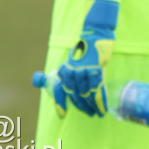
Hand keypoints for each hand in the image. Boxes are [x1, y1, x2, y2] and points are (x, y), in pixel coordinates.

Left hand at [57, 0, 118, 116]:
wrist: (97, 33)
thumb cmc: (85, 48)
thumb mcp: (72, 59)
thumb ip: (65, 73)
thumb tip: (45, 82)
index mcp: (64, 69)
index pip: (60, 89)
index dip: (60, 103)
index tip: (62, 115)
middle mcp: (71, 70)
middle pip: (75, 94)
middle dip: (82, 106)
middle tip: (89, 114)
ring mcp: (83, 70)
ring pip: (86, 93)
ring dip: (92, 106)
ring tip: (97, 113)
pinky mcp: (95, 69)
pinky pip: (97, 89)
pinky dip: (100, 100)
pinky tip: (103, 107)